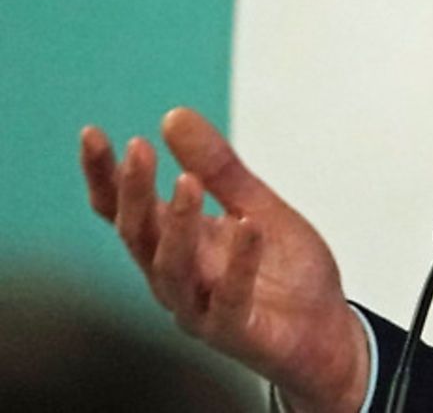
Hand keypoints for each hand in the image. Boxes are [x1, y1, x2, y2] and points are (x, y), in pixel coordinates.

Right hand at [80, 109, 369, 412]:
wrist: (326, 332)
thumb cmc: (286, 274)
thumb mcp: (258, 206)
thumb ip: (220, 169)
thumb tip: (174, 115)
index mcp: (178, 244)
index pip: (124, 211)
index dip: (104, 177)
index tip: (92, 134)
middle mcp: (178, 277)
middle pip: (139, 235)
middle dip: (133, 193)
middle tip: (138, 150)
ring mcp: (202, 308)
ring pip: (172, 268)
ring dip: (177, 224)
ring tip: (186, 182)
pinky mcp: (237, 332)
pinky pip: (230, 299)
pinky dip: (239, 263)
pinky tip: (248, 227)